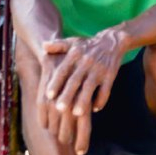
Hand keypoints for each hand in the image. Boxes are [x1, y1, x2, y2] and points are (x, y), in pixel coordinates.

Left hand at [43, 30, 124, 154]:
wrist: (112, 41)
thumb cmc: (87, 45)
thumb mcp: (72, 42)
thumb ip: (57, 46)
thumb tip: (43, 46)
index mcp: (75, 55)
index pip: (63, 70)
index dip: (56, 83)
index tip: (48, 95)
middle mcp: (86, 62)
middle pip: (75, 81)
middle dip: (67, 95)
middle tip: (59, 108)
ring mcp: (99, 69)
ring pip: (90, 87)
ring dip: (84, 100)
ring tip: (77, 113)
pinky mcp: (111, 75)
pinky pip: (106, 90)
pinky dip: (101, 100)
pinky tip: (95, 109)